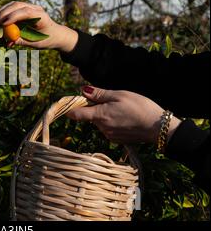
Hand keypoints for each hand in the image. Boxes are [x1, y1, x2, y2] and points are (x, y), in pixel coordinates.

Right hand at [0, 1, 78, 52]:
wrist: (56, 34)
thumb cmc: (47, 40)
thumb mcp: (35, 43)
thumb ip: (23, 41)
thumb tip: (8, 42)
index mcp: (41, 16)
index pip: (26, 12)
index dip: (13, 17)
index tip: (2, 24)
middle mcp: (36, 8)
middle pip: (17, 5)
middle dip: (4, 13)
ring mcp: (31, 6)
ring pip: (14, 4)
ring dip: (2, 11)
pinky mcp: (25, 8)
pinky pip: (13, 7)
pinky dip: (4, 11)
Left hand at [66, 86, 180, 144]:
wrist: (159, 128)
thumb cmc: (140, 107)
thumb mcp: (119, 95)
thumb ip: (99, 94)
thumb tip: (83, 91)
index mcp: (99, 116)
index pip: (75, 114)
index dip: (71, 107)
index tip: (74, 100)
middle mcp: (101, 128)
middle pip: (89, 117)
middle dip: (94, 107)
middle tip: (109, 99)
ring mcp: (109, 135)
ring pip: (99, 122)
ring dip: (104, 114)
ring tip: (121, 109)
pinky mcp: (117, 140)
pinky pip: (108, 128)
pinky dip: (112, 122)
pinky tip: (125, 117)